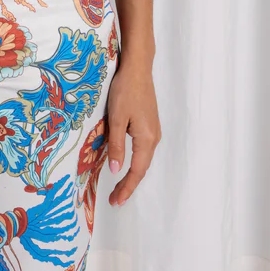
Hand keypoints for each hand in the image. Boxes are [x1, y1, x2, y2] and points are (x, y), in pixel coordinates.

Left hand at [104, 53, 160, 206]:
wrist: (137, 68)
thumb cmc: (125, 90)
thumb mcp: (116, 119)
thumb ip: (116, 145)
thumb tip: (116, 170)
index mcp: (146, 139)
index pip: (137, 171)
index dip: (126, 187)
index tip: (116, 202)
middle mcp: (154, 138)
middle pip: (142, 168)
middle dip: (128, 185)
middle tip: (115, 200)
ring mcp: (153, 131)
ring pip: (143, 159)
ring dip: (132, 174)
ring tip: (118, 187)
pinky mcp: (149, 124)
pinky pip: (143, 149)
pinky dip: (134, 161)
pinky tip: (126, 164)